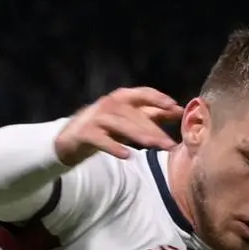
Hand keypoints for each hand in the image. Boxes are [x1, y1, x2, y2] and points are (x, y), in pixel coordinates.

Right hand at [54, 88, 181, 163]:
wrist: (71, 139)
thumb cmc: (105, 127)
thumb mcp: (128, 119)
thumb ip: (151, 114)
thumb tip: (177, 110)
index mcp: (121, 98)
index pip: (143, 94)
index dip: (159, 99)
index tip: (175, 108)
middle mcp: (109, 104)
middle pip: (135, 114)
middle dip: (153, 129)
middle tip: (169, 143)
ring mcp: (96, 117)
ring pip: (121, 125)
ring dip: (138, 135)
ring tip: (153, 145)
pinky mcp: (86, 133)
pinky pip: (102, 140)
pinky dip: (114, 147)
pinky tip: (126, 155)